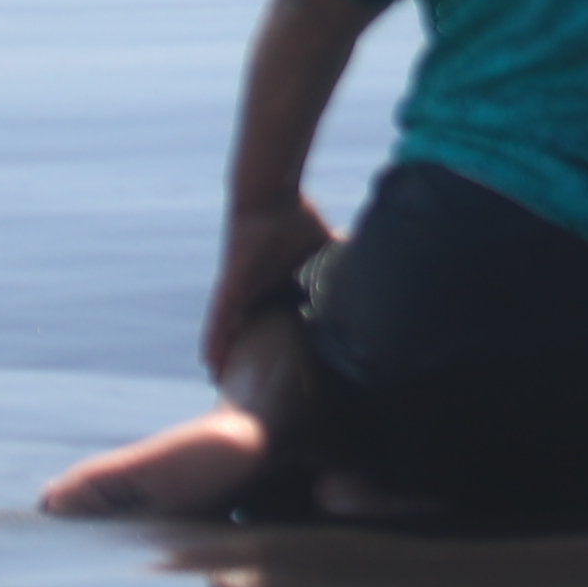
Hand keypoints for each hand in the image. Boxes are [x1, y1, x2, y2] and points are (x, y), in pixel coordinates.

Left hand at [201, 192, 337, 379]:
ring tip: (221, 383)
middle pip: (247, 333)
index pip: (273, 323)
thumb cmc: (294, 216)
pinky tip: (210, 362)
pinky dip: (214, 341)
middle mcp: (254, 292)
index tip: (277, 373)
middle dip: (245, 357)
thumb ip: (342, 261)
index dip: (272, 345)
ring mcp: (239, 291)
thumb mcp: (324, 247)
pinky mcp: (229, 287)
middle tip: (245, 390)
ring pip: (228, 333)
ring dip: (225, 356)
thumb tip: (376, 262)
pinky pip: (219, 320)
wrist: (270, 196)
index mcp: (276, 287)